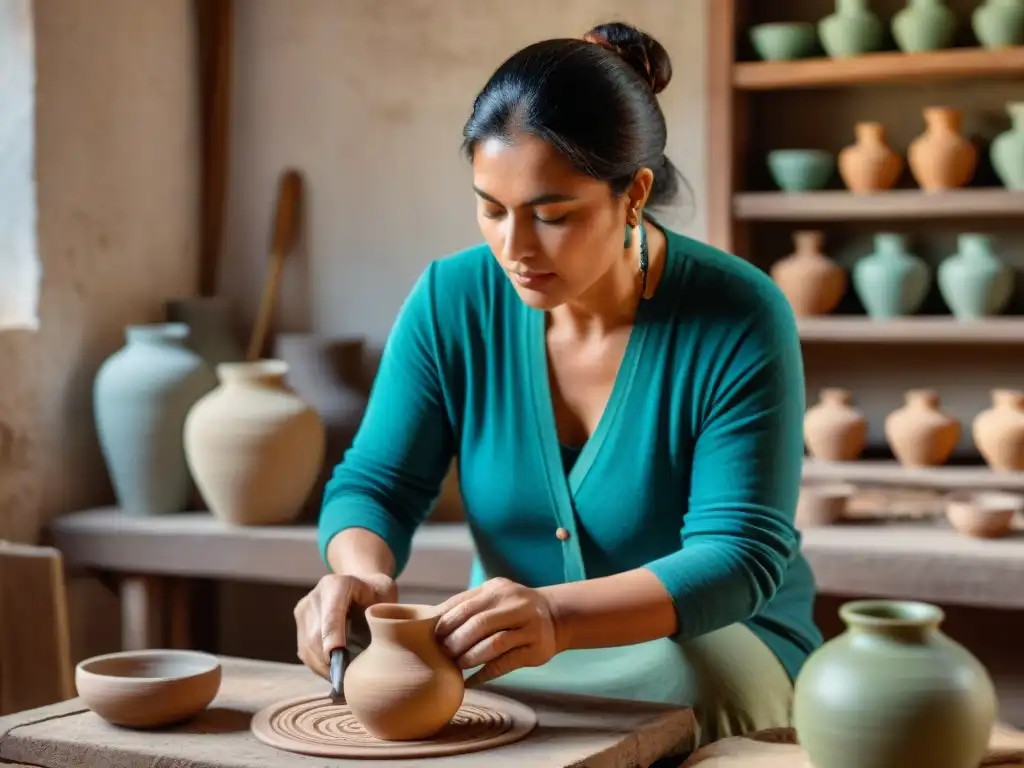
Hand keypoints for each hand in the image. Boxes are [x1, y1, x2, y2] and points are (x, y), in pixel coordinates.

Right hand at [294, 572, 396, 678]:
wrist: (361, 585)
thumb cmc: (377, 593)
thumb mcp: (386, 596)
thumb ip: (380, 616)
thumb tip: (376, 645)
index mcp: (336, 584)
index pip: (331, 613)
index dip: (333, 635)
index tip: (337, 654)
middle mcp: (315, 596)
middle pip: (316, 635)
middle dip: (329, 661)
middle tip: (347, 681)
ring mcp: (304, 611)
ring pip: (308, 648)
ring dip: (324, 668)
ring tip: (343, 680)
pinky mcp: (300, 625)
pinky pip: (306, 653)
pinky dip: (319, 666)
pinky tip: (335, 673)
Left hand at [433, 577, 562, 685]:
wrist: (555, 616)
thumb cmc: (512, 609)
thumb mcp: (494, 597)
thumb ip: (468, 604)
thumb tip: (430, 618)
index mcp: (498, 589)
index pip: (466, 605)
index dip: (447, 623)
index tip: (434, 637)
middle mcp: (516, 604)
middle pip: (479, 624)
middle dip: (457, 641)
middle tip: (445, 653)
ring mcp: (529, 626)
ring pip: (494, 644)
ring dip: (471, 657)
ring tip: (458, 665)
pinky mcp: (537, 648)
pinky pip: (507, 663)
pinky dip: (486, 673)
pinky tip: (472, 680)